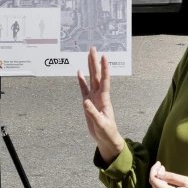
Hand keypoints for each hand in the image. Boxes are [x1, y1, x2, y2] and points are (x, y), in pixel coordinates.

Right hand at [77, 47, 124, 164]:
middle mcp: (99, 95)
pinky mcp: (88, 103)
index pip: (104, 80)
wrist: (106, 139)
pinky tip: (79, 72)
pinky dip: (81, 80)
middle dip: (95, 62)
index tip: (103, 56)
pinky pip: (84, 89)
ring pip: (91, 79)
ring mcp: (94, 98)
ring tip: (88, 55)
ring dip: (90, 67)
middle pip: (97, 75)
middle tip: (93, 49)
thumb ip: (93, 113)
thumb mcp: (101, 125)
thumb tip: (86, 101)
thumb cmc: (107, 132)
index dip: (104, 68)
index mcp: (104, 99)